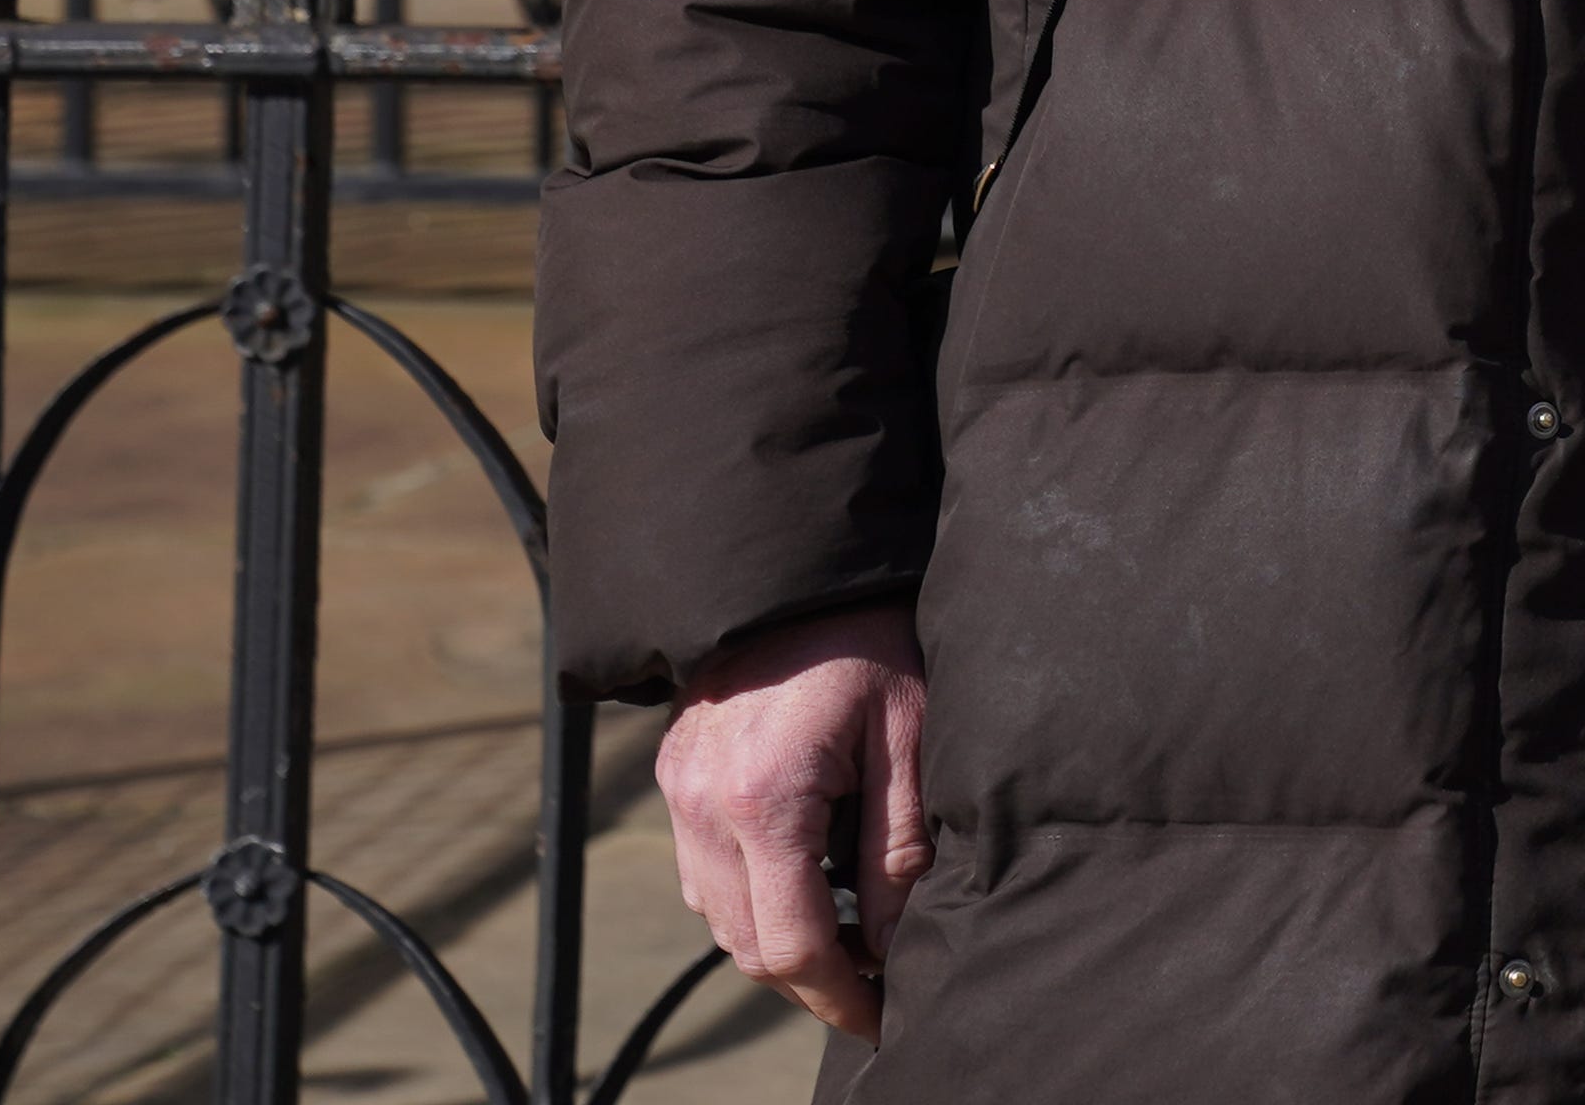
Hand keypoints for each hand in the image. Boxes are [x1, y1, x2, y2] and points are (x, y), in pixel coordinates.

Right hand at [657, 600, 929, 1039]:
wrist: (797, 570)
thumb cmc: (870, 643)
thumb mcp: (910, 739)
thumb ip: (899, 850)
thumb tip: (894, 945)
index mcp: (765, 799)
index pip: (792, 944)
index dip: (841, 995)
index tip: (882, 1014)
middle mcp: (703, 805)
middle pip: (747, 944)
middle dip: (812, 977)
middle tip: (874, 981)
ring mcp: (678, 792)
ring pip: (718, 916)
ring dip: (776, 937)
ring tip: (849, 930)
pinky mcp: (674, 776)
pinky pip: (703, 871)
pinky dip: (749, 893)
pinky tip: (805, 875)